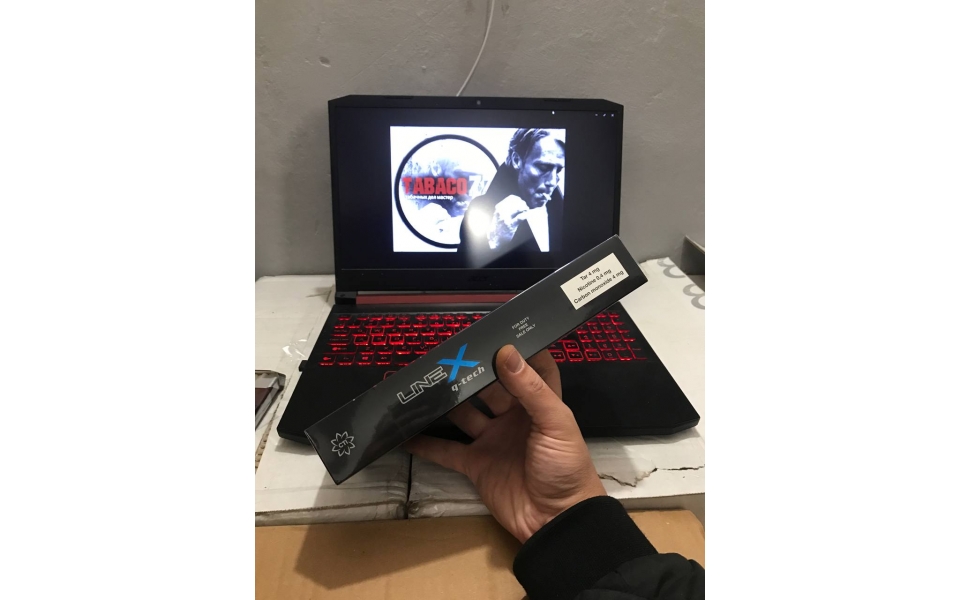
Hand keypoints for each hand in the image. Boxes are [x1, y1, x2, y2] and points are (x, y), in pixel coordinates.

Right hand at [405, 345, 606, 542]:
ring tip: (422, 382)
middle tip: (445, 353)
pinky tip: (406, 431)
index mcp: (538, 404)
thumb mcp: (556, 423)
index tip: (496, 331)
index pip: (530, 368)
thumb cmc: (566, 468)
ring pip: (463, 414)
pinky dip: (426, 443)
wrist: (556, 520)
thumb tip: (507, 352)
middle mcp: (514, 418)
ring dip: (445, 401)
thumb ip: (531, 389)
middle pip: (489, 387)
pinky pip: (447, 452)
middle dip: (470, 372)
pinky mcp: (476, 465)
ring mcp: (492, 440)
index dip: (517, 351)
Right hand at [488, 195, 529, 248]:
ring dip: (524, 208)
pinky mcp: (510, 225)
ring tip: (526, 210)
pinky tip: (528, 214)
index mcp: (499, 207)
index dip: (518, 199)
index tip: (521, 202)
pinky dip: (526, 214)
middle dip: (522, 203)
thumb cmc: (499, 226)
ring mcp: (506, 218)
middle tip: (525, 207)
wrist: (494, 238)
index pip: (511, 198)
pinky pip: (520, 217)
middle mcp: (501, 211)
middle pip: (516, 202)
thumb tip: (518, 201)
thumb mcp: (500, 214)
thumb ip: (506, 208)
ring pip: (518, 208)